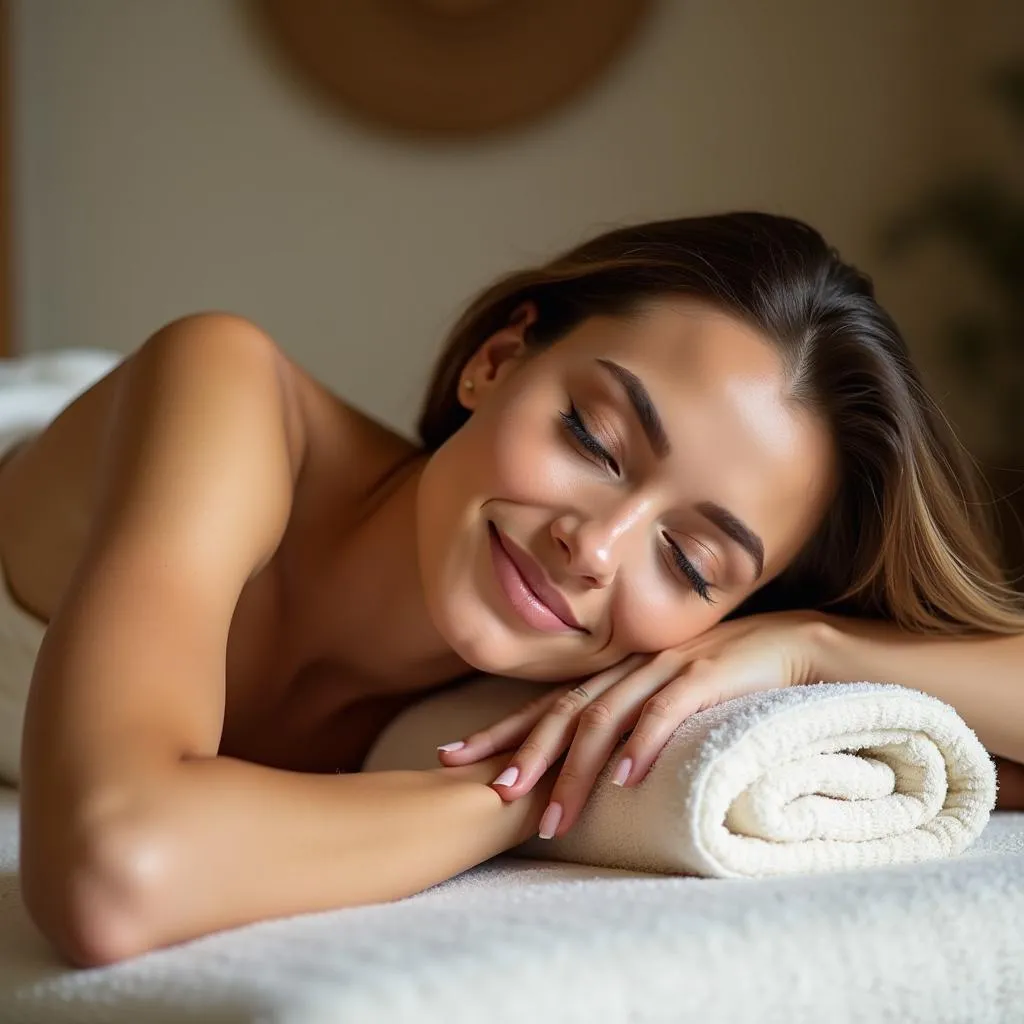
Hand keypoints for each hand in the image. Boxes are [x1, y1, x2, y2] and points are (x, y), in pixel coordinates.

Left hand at [436, 610, 830, 839]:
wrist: (797, 644)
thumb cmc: (730, 678)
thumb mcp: (669, 697)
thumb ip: (630, 719)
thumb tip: (591, 768)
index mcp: (616, 674)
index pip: (547, 704)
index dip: (501, 730)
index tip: (453, 755)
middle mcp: (630, 668)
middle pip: (564, 710)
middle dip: (524, 753)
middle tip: (492, 792)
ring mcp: (665, 668)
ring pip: (606, 718)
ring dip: (576, 770)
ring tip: (553, 816)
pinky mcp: (706, 676)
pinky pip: (665, 711)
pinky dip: (641, 744)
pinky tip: (623, 778)